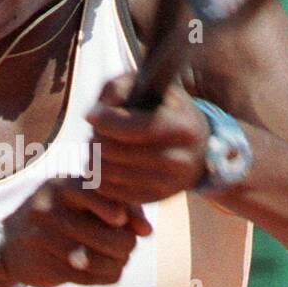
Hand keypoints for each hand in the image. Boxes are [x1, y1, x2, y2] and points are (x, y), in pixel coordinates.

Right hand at [0, 175, 151, 286]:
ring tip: (116, 260)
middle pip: (113, 235)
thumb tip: (148, 231)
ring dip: (117, 263)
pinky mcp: (46, 266)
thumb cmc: (59, 219)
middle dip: (126, 245)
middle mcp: (51, 208)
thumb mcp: (84, 204)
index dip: (123, 213)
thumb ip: (122, 208)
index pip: (108, 196)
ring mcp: (46, 238)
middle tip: (125, 247)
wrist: (10, 247)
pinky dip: (102, 277)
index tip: (119, 220)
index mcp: (63, 185)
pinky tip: (100, 272)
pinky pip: (90, 278)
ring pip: (103, 260)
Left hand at [83, 73, 208, 204]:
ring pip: (110, 173)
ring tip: (97, 147)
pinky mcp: (155, 199)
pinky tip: (102, 163)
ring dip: (93, 158)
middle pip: (116, 151)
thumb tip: (95, 115)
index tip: (90, 114)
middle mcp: (179, 159)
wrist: (197, 147)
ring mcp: (169, 184)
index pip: (133, 128)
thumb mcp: (148, 87)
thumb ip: (118, 88)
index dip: (104, 120)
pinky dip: (99, 178)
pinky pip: (113, 192)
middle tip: (94, 132)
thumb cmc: (164, 109)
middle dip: (96, 138)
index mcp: (182, 127)